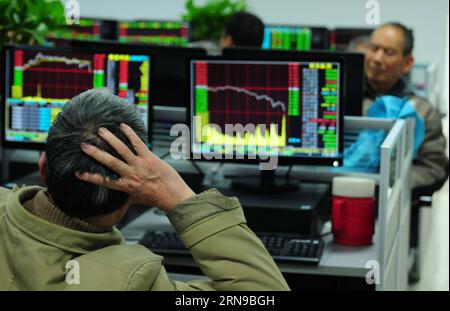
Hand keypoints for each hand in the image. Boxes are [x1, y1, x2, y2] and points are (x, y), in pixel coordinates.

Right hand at [76, 123, 194, 210]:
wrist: (173, 195)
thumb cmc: (155, 198)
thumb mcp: (135, 199)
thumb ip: (125, 195)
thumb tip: (115, 197)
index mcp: (125, 186)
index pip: (104, 181)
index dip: (90, 177)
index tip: (77, 173)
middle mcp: (131, 174)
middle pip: (109, 162)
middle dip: (95, 153)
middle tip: (84, 145)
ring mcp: (140, 165)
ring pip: (122, 150)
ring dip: (110, 139)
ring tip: (100, 131)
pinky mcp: (149, 157)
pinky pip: (138, 143)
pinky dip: (130, 134)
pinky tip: (122, 126)